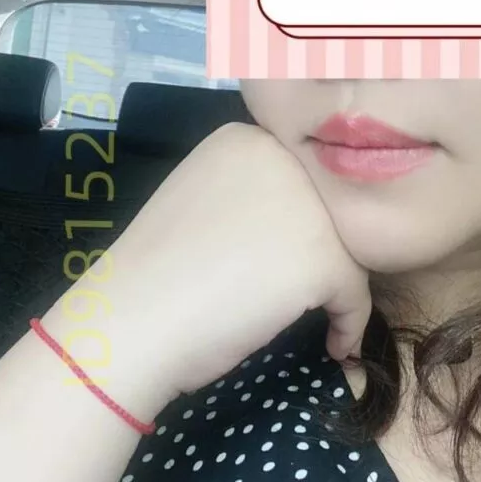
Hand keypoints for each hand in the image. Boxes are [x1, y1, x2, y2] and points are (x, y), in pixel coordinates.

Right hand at [49, 123, 370, 405]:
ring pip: (349, 249)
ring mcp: (305, 204)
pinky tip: (331, 344)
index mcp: (245, 137)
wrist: (125, 327)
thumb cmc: (155, 275)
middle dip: (320, 255)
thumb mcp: (204, 202)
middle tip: (292, 294)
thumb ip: (254, 194)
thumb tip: (307, 221)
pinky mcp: (322, 257)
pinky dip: (348, 324)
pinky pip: (355, 295)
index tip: (278, 262)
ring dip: (335, 289)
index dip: (299, 225)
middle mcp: (281, 157)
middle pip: (330, 210)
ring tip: (305, 318)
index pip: (302, 179)